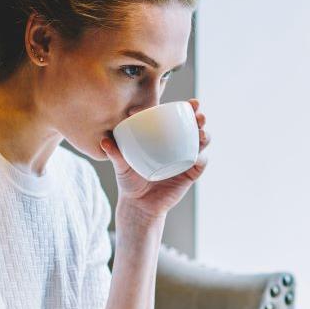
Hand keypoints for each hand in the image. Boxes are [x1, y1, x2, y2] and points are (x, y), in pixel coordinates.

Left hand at [100, 99, 209, 221]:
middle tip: (198, 114)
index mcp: (164, 138)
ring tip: (201, 132)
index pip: (177, 119)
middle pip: (194, 128)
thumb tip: (105, 141)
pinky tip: (199, 155)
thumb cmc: (129, 181)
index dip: (187, 109)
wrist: (139, 205)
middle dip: (200, 118)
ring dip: (205, 135)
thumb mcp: (121, 165)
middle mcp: (178, 146)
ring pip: (201, 143)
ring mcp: (186, 159)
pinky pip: (200, 164)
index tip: (189, 103)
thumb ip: (115, 153)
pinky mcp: (190, 175)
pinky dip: (202, 158)